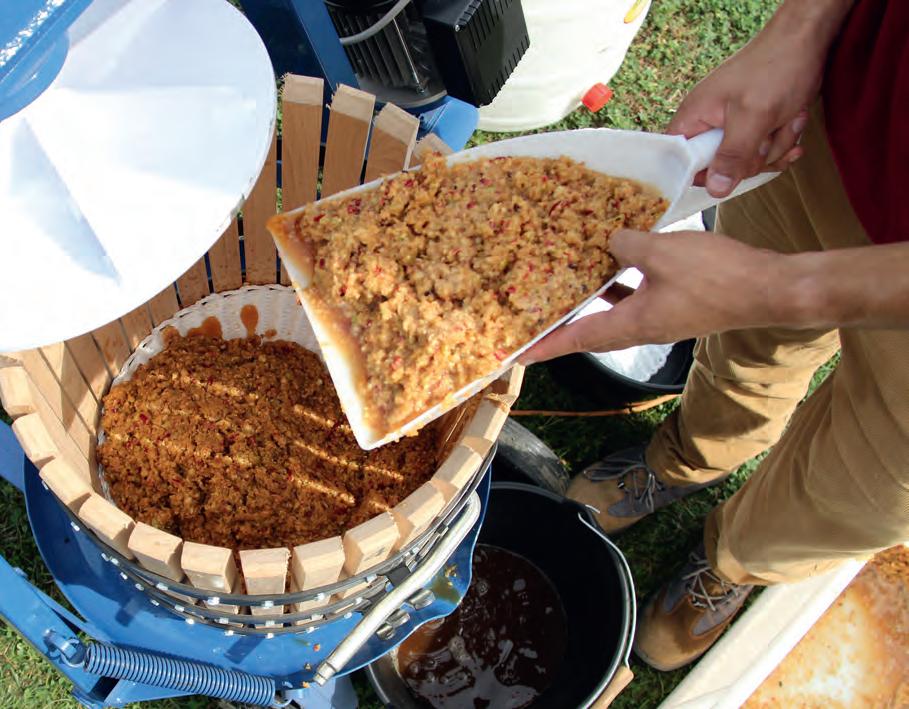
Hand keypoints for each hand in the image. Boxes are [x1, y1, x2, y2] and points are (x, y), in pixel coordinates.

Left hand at [520, 229, 784, 363]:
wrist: (770, 289)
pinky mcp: (678, 305)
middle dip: (561, 325)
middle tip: (534, 316)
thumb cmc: (717, 277)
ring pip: (614, 311)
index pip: (576, 339)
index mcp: (631, 324)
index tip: (515, 354)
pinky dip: (622, 283)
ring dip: (591, 300)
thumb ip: (626, 244)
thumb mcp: (660, 253)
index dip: (544, 346)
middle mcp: (642, 328)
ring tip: (566, 283)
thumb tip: (609, 240)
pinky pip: (638, 296)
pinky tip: (618, 259)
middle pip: (590, 330)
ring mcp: (661, 318)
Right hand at [668, 3, 840, 196]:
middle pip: (721, 168)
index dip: (702, 174)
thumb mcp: (753, 115)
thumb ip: (733, 155)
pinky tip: (793, 123)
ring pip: (748, 162)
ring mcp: (732, 127)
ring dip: (774, 145)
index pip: (682, 163)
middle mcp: (709, 125)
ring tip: (785, 117)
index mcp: (695, 118)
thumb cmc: (775, 66)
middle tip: (766, 132)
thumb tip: (715, 189)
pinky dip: (782, 141)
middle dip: (753, 156)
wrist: (806, 40)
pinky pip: (763, 153)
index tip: (728, 169)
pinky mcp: (753, 128)